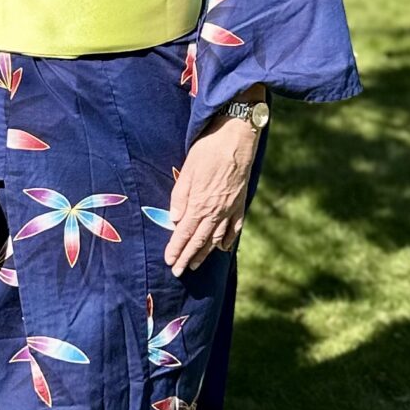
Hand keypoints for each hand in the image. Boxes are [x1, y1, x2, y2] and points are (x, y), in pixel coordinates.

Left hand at [163, 113, 258, 277]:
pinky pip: (234, 228)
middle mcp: (216, 211)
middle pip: (199, 240)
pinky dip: (228, 240)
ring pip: (216, 238)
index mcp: (200, 203)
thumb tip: (174, 220)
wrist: (237, 138)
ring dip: (205, 253)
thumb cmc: (208, 151)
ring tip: (196, 264)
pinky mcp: (240, 203)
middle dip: (187, 257)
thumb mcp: (187, 171)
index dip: (176, 249)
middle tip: (178, 271)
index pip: (184, 233)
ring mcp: (230, 208)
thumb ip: (180, 197)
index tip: (169, 262)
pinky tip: (223, 248)